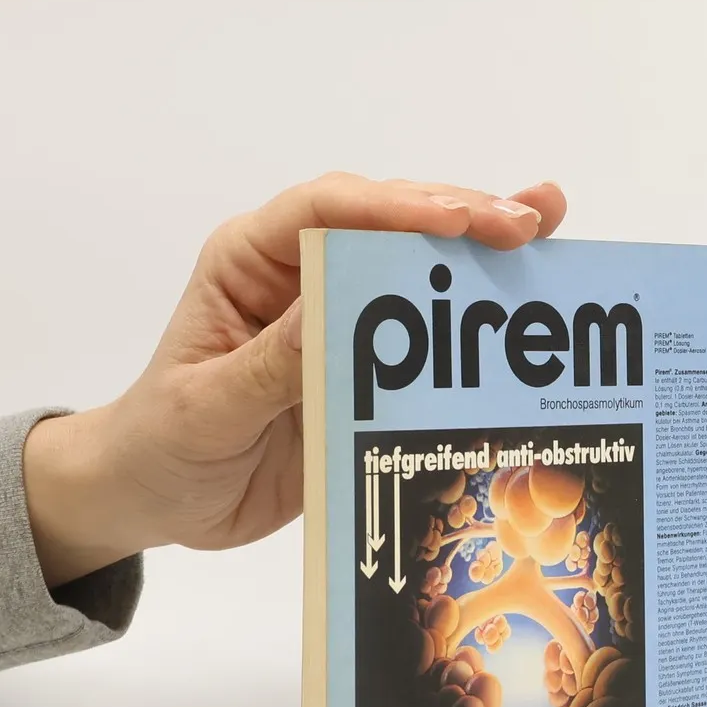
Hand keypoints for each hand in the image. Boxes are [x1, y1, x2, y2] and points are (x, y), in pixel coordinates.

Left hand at [22, 173, 566, 583]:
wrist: (158, 499)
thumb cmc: (163, 443)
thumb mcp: (208, 407)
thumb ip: (271, 364)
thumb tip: (335, 314)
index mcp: (250, 261)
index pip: (324, 211)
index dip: (392, 208)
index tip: (455, 222)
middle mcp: (301, 270)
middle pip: (386, 220)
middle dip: (458, 215)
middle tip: (525, 224)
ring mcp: (341, 310)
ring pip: (418, 258)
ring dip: (483, 242)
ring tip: (548, 224)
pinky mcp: (371, 356)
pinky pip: (430, 325)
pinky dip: (479, 305)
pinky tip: (532, 280)